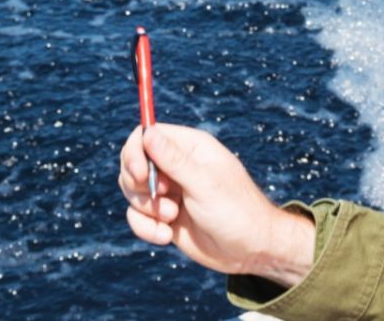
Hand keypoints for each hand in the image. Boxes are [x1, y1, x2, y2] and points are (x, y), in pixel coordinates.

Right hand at [119, 123, 316, 287]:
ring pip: (132, 191)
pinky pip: (137, 216)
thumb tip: (147, 132)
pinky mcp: (164, 216)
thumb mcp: (204, 184)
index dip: (135, 152)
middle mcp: (176, 166)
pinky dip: (146, 228)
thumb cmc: (236, 212)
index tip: (140, 175)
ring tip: (172, 218)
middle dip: (138, 184)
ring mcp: (169, 192)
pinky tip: (166, 237)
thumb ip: (173, 160)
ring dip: (145, 208)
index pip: (146, 135)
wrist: (251, 251)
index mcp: (190, 148)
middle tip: (160, 197)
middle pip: (133, 163)